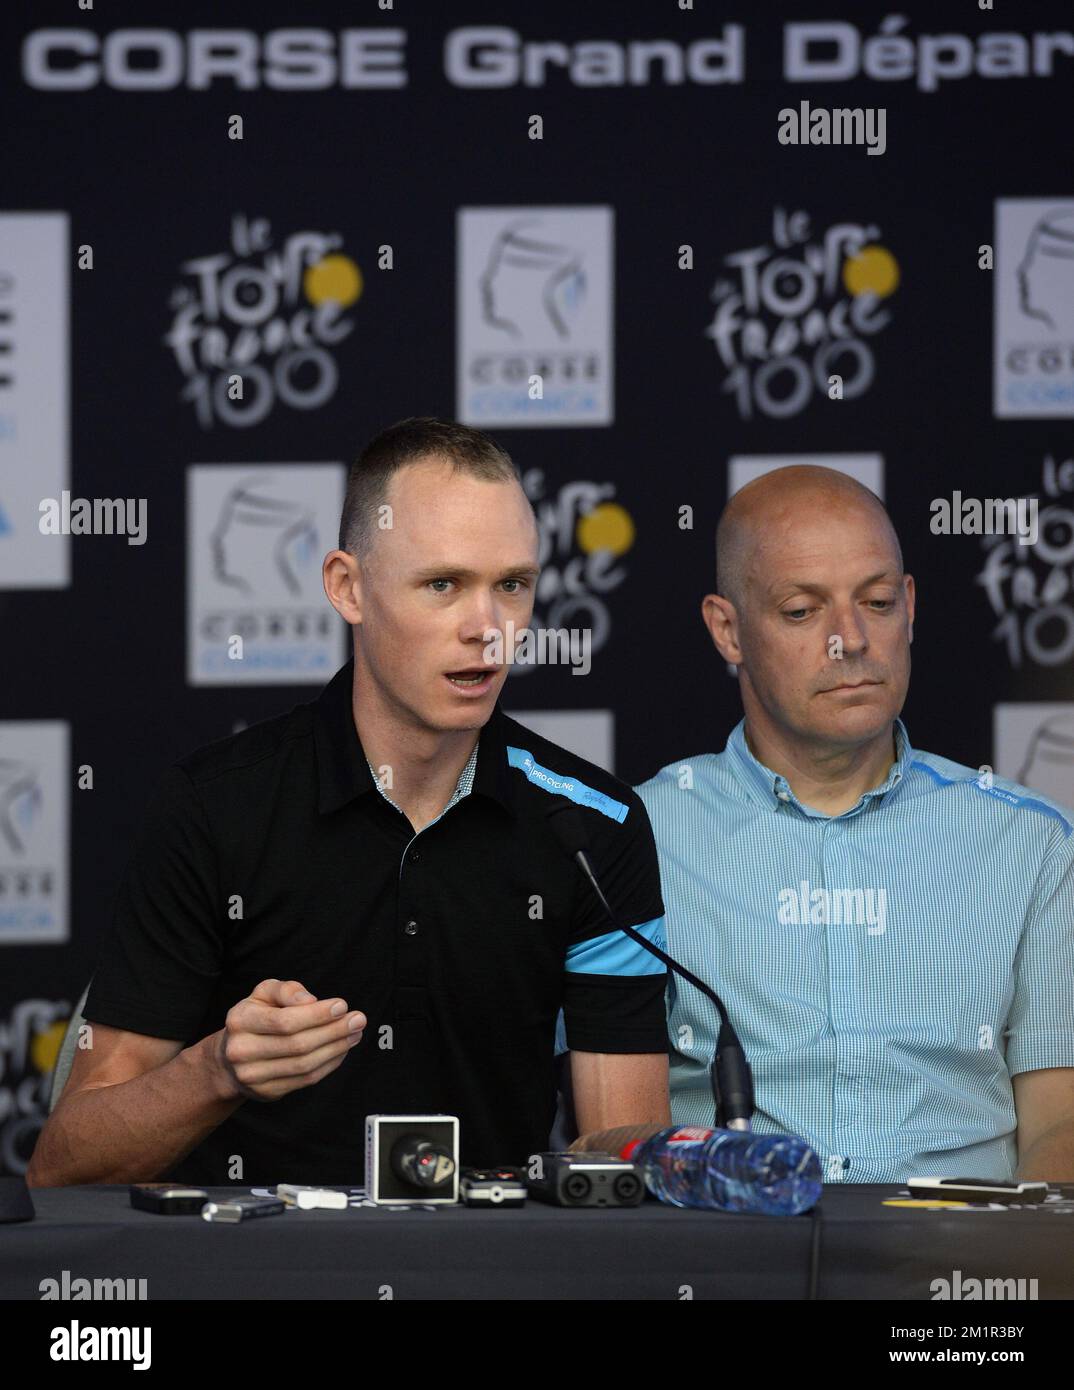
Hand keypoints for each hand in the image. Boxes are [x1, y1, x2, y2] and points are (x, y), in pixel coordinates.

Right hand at [211, 978, 365, 1101]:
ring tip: (355, 1033)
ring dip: (336, 1048)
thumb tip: (311, 1001)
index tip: (342, 1006)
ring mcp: (253, 1076)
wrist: (231, 1057)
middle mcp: (242, 1050)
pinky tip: (342, 1050)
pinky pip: (305, 1080)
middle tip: (358, 1020)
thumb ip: (287, 990)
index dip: (317, 1015)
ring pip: (304, 1065)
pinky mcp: (267, 1092)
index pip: (285, 1021)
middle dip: (333, 1031)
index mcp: (240, 1021)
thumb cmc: (255, 1017)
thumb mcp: (264, 993)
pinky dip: (329, 1064)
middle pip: (297, 1044)